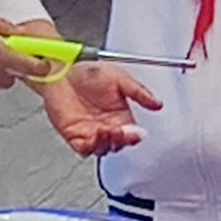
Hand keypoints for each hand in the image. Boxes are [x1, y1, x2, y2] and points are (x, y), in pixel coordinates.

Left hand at [42, 63, 161, 156]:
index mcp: (121, 116)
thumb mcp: (120, 77)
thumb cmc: (87, 73)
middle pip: (120, 144)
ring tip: (109, 131)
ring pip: (104, 149)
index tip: (138, 132)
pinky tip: (95, 135)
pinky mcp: (75, 137)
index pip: (133, 134)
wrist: (62, 71)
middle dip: (123, 140)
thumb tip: (157, 103)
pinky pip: (85, 149)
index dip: (136, 136)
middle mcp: (108, 127)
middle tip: (123, 131)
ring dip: (108, 143)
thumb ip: (138, 92)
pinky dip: (91, 146)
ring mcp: (91, 133)